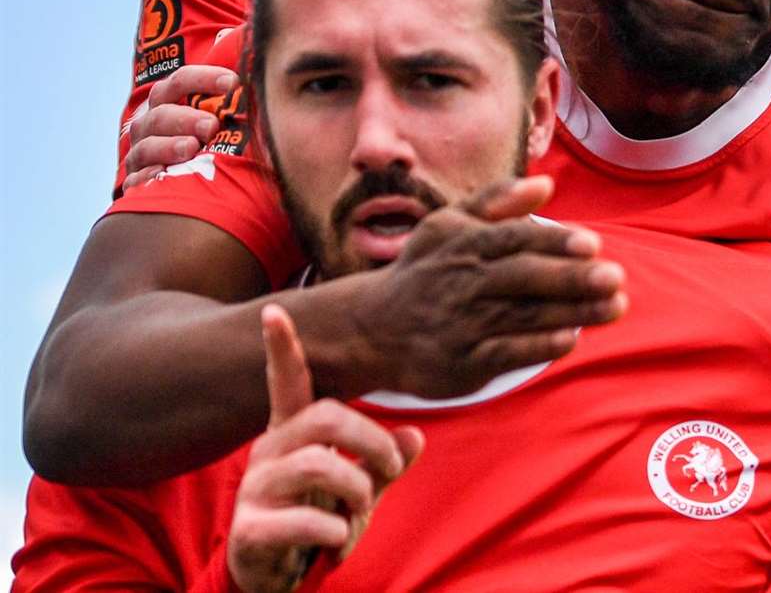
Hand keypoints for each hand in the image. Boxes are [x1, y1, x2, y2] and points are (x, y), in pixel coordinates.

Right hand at [123, 64, 239, 188]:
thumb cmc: (215, 142)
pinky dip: (148, 177)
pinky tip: (162, 175)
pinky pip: (136, 180)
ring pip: (146, 146)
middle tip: (212, 125)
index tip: (233, 83)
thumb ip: (234, 95)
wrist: (199, 186)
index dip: (204, 78)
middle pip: (161, 114)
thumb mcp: (225, 118)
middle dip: (186, 118)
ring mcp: (141, 154)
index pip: (180, 81)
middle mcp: (150, 125)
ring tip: (192, 148)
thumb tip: (250, 51)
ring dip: (169, 146)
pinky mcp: (137, 183)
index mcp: (169, 102)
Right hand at [227, 305, 421, 592]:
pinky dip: (333, 530)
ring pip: (317, 464)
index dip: (281, 347)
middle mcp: (268, 452)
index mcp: (291, 432)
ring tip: (360, 513)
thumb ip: (383, 463)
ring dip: (356, 489)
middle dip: (371, 439)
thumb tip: (416, 436)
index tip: (273, 309)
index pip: (286, 382)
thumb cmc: (316, 521)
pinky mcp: (249, 529)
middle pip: (324, 417)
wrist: (271, 579)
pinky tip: (336, 540)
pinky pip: (300, 520)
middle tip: (390, 468)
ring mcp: (254, 489)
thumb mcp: (356, 489)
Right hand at [355, 175, 627, 399]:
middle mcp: (464, 281)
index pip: (515, 239)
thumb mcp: (449, 225)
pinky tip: (570, 339)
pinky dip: (538, 346)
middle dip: (572, 278)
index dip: (555, 241)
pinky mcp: (462, 361)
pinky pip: (505, 354)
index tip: (594, 244)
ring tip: (615, 307)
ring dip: (572, 312)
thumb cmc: (424, 269)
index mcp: (464, 243)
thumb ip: (497, 202)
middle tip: (616, 277)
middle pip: (524, 277)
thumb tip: (546, 186)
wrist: (373, 328)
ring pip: (523, 315)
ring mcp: (462, 323)